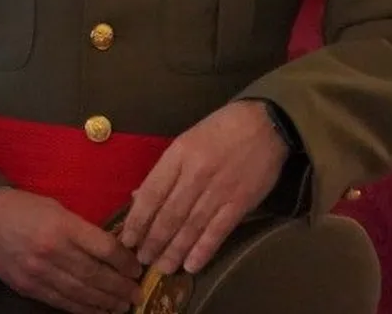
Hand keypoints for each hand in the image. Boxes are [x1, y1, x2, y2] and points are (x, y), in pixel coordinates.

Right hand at [0, 188, 143, 313]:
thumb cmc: (25, 209)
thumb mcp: (57, 209)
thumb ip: (82, 230)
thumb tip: (112, 250)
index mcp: (62, 226)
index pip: (103, 248)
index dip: (124, 262)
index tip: (136, 269)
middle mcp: (52, 251)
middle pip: (95, 275)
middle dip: (119, 287)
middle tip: (137, 295)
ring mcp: (39, 272)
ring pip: (80, 293)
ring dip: (105, 302)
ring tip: (122, 306)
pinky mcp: (28, 287)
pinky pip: (61, 302)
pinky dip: (82, 309)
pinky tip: (97, 311)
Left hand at [117, 100, 288, 275]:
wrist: (263, 123)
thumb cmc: (219, 130)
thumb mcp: (185, 142)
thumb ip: (164, 171)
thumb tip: (139, 198)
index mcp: (178, 155)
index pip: (151, 193)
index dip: (137, 220)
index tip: (127, 239)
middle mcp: (195, 174)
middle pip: (169, 214)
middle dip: (153, 241)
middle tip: (142, 260)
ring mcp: (219, 190)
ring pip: (191, 226)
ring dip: (174, 251)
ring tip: (162, 268)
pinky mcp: (240, 203)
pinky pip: (218, 231)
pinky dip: (203, 250)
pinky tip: (191, 266)